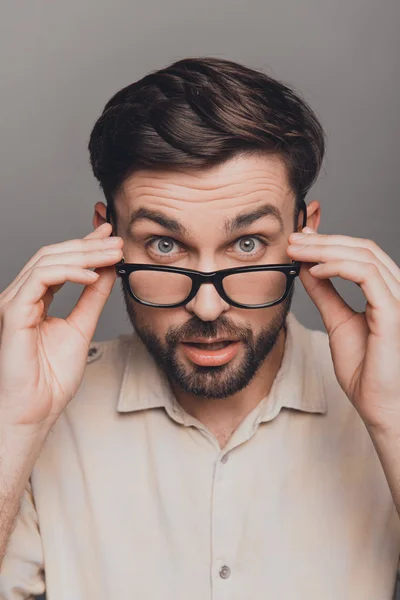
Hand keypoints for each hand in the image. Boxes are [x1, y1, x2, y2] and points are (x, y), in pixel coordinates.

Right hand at [0, 222, 123, 428]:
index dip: (84, 244)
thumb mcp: (82, 327)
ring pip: (47, 260)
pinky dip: (69, 272)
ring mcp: (15, 302)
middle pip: (53, 255)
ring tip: (113, 255)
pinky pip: (40, 279)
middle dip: (88, 244)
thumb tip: (108, 271)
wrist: (38, 409)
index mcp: (35, 299)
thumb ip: (92, 298)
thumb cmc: (52, 378)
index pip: (59, 261)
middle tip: (117, 240)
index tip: (110, 236)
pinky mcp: (13, 312)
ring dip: (84, 254)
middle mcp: (22, 296)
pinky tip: (92, 275)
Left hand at [287, 227, 399, 429]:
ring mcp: (398, 299)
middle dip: (323, 241)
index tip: (299, 239)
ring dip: (325, 249)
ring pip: (364, 256)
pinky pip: (368, 276)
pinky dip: (338, 267)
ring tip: (297, 253)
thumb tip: (306, 267)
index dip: (329, 241)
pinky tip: (314, 270)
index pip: (360, 253)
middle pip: (362, 248)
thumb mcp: (336, 321)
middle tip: (292, 240)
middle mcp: (395, 289)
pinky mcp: (393, 312)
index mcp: (385, 291)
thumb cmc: (365, 369)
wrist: (378, 404)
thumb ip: (325, 293)